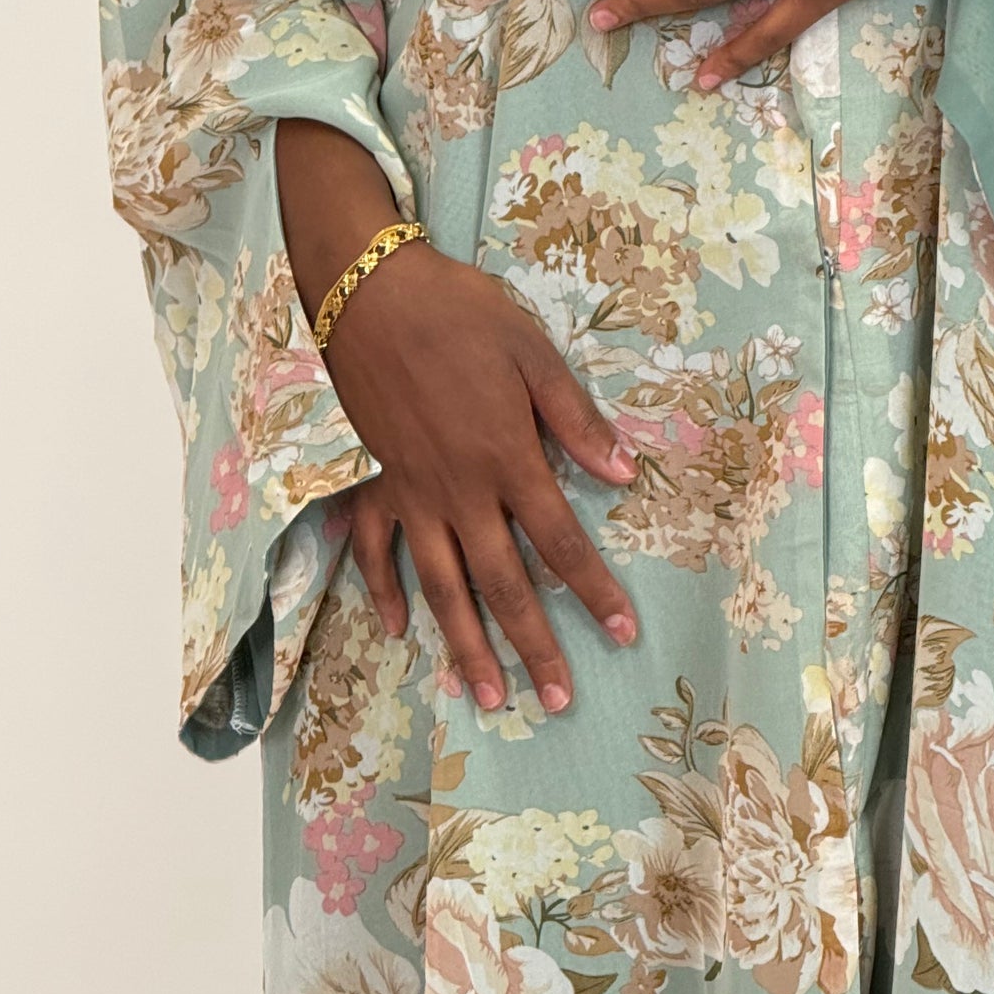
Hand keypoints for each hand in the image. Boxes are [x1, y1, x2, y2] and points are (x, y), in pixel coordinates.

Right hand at [276, 120, 636, 714]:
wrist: (369, 291)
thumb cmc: (460, 314)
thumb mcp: (533, 354)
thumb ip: (576, 421)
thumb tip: (624, 475)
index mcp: (508, 459)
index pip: (562, 543)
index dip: (594, 591)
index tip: (623, 632)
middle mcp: (460, 491)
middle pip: (504, 585)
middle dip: (535, 647)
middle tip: (558, 701)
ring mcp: (413, 492)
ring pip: (442, 586)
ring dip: (466, 645)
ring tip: (489, 695)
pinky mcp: (378, 480)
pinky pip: (379, 551)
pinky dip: (385, 593)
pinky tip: (397, 630)